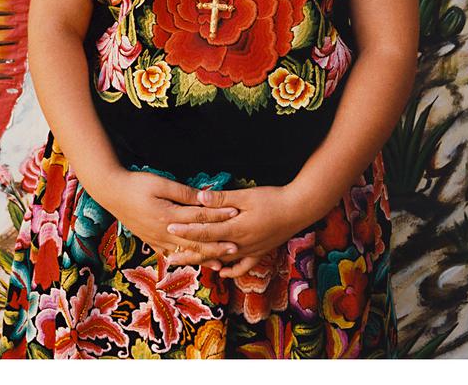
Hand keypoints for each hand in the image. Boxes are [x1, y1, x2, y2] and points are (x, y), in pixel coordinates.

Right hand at [95, 169, 238, 266]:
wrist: (111, 192)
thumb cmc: (136, 184)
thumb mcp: (160, 182)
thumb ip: (183, 192)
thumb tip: (203, 197)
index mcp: (168, 215)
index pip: (199, 217)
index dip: (219, 215)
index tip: (235, 213)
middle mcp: (164, 231)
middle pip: (195, 241)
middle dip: (216, 245)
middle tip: (235, 248)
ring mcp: (156, 239)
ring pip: (184, 252)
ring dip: (202, 257)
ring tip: (219, 263)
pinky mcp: (150, 241)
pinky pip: (170, 254)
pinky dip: (183, 259)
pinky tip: (192, 263)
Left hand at [164, 185, 306, 276]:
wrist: (299, 210)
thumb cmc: (272, 199)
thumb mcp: (245, 195)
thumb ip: (221, 198)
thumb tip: (199, 197)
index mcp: (235, 228)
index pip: (205, 231)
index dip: (185, 230)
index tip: (168, 228)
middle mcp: (240, 244)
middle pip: (209, 250)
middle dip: (188, 253)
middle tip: (168, 258)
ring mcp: (250, 250)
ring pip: (222, 260)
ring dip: (205, 262)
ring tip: (189, 264)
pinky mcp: (260, 251)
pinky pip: (244, 265)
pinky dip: (232, 270)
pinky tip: (223, 272)